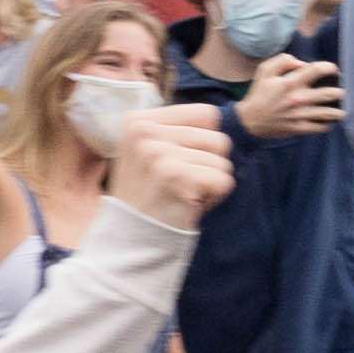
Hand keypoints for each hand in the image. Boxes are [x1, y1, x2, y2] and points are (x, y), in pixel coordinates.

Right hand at [104, 94, 232, 226]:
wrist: (129, 238)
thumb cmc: (149, 195)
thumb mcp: (149, 151)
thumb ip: (177, 131)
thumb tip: (216, 117)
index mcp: (139, 121)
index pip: (207, 114)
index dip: (206, 142)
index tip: (181, 163)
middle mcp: (145, 132)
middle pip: (218, 139)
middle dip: (209, 167)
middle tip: (182, 184)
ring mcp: (159, 154)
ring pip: (223, 161)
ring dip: (210, 184)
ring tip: (183, 194)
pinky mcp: (176, 177)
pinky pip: (224, 181)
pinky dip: (214, 198)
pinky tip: (189, 205)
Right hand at [235, 49, 342, 140]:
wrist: (249, 121)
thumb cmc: (258, 93)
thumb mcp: (265, 70)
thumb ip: (283, 61)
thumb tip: (303, 63)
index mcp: (290, 82)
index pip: (317, 70)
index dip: (329, 67)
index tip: (334, 70)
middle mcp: (298, 98)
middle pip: (329, 93)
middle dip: (340, 91)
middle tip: (342, 90)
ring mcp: (300, 115)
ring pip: (329, 113)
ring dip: (339, 111)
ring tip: (343, 109)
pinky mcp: (299, 128)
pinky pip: (320, 127)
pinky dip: (328, 124)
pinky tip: (330, 121)